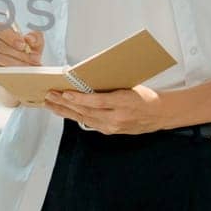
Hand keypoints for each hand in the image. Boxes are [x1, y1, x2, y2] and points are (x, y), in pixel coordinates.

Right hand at [0, 25, 41, 67]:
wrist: (25, 60)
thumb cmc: (27, 47)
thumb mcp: (34, 40)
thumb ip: (35, 37)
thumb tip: (30, 39)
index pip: (0, 30)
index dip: (12, 38)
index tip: (23, 45)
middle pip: (0, 46)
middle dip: (18, 53)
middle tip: (32, 58)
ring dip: (15, 63)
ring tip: (28, 66)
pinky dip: (10, 71)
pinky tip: (21, 71)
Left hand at [43, 86, 168, 134]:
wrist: (160, 114)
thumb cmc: (145, 96)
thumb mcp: (129, 86)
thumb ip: (109, 87)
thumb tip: (86, 79)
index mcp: (123, 103)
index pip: (97, 102)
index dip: (80, 98)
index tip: (65, 93)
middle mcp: (117, 118)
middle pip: (86, 111)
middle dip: (65, 103)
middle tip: (50, 95)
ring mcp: (113, 127)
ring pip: (84, 118)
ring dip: (66, 111)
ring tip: (51, 103)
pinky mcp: (111, 131)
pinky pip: (89, 123)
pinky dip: (75, 116)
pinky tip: (64, 112)